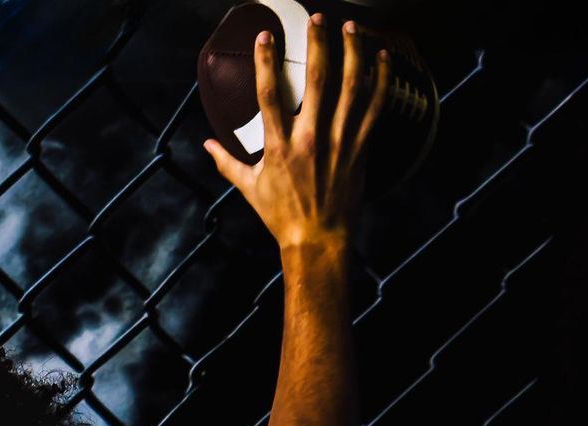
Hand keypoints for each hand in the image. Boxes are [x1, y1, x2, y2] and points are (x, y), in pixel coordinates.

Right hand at [204, 13, 389, 253]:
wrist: (317, 241)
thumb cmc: (282, 217)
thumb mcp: (250, 190)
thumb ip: (228, 163)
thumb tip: (206, 145)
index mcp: (279, 148)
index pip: (270, 96)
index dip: (267, 62)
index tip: (267, 37)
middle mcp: (310, 140)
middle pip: (317, 80)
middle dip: (318, 43)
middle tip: (318, 18)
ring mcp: (338, 143)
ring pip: (350, 87)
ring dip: (352, 52)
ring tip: (351, 26)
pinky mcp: (359, 148)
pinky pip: (375, 107)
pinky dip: (381, 79)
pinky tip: (381, 56)